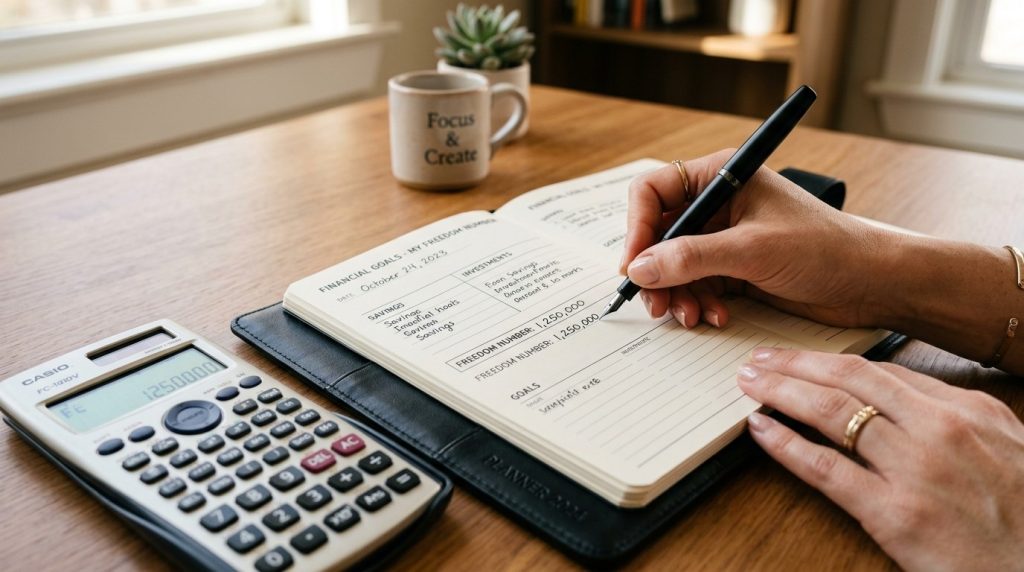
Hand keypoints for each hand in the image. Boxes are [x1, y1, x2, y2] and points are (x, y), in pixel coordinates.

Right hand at [621, 149, 901, 328]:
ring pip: (673, 265)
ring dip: (677, 293)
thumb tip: (640, 268)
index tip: (633, 266)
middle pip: (658, 233)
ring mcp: (724, 237)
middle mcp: (717, 203)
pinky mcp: (733, 268)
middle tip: (657, 303)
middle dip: (655, 271)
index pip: (653, 192)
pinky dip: (698, 303)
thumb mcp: (752, 250)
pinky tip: (715, 316)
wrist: (871, 283)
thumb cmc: (826, 248)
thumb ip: (692, 258)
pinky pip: (695, 285)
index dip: (637, 229)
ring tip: (691, 316)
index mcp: (721, 176)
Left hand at [738, 348, 1023, 570]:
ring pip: (832, 412)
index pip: (882, 372)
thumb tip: (907, 399)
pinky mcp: (895, 514)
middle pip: (850, 379)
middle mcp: (940, 429)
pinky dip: (786, 444)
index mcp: (968, 409)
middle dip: (796, 364)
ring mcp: (916, 469)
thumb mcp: (1007, 448)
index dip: (831, 362)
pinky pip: (825, 468)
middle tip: (760, 358)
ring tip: (751, 384)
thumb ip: (958, 420)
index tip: (801, 358)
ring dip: (782, 392)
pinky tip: (761, 430)